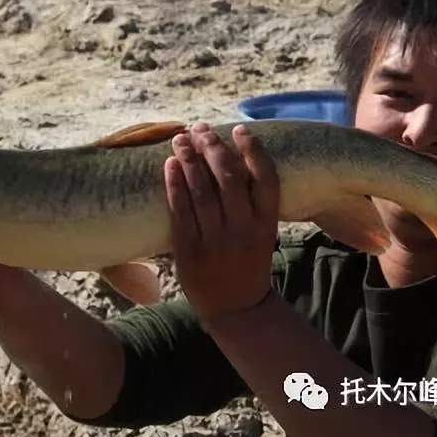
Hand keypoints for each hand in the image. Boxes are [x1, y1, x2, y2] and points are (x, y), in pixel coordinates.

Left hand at [164, 122, 280, 322]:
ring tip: (181, 139)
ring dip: (190, 159)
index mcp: (266, 224)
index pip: (266, 179)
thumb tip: (232, 157)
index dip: (254, 150)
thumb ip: (252, 202)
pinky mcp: (189, 250)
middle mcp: (243, 230)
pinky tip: (170, 164)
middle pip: (228, 178)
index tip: (240, 129)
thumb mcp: (262, 232)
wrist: (234, 307)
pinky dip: (174, 184)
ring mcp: (215, 241)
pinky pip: (180, 210)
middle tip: (201, 129)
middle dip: (213, 148)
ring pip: (201, 191)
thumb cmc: (247, 261)